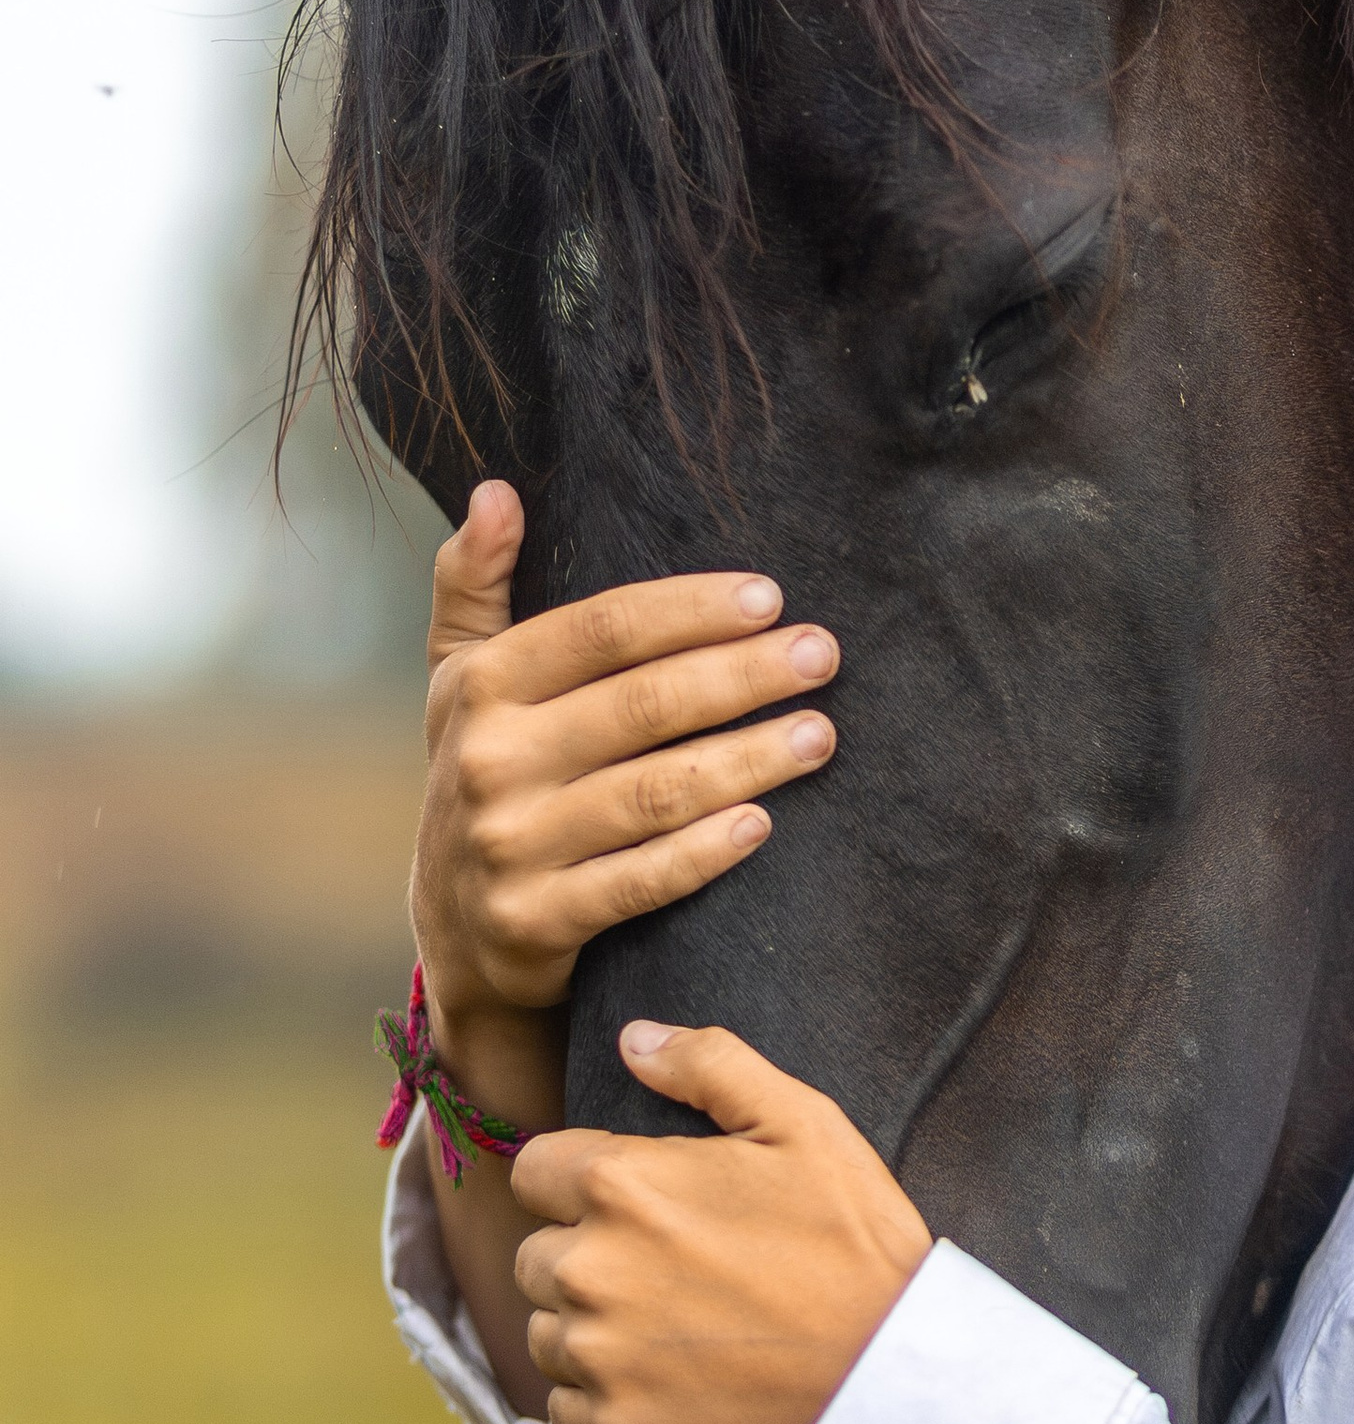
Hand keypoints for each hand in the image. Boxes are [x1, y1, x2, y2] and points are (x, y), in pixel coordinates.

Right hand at [414, 481, 841, 1036]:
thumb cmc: (491, 775)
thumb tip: (497, 490)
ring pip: (654, 792)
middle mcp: (489, 760)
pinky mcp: (536, 921)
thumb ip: (475, 585)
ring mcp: (511, 845)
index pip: (603, 630)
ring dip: (749, 759)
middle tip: (823, 655)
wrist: (460, 932)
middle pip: (644, 705)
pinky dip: (704, 852)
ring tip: (820, 734)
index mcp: (483, 685)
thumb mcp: (460, 680)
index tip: (772, 598)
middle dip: (743, 676)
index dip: (691, 610)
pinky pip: (639, 880)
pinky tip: (763, 823)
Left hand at [513, 1024, 933, 1423]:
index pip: (533, 1168)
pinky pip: (564, 1404)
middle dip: (587, 1251)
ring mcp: (598, 1355)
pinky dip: (603, 1392)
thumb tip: (635, 1038)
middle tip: (670, 1263)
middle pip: (535, 1252)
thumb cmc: (852, 1243)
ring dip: (589, 1324)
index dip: (581, 1178)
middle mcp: (591, 1269)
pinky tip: (668, 1374)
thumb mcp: (804, 1124)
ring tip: (674, 1320)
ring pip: (546, 1329)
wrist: (889, 1374)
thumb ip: (712, 1065)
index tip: (636, 1199)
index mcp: (624, 1184)